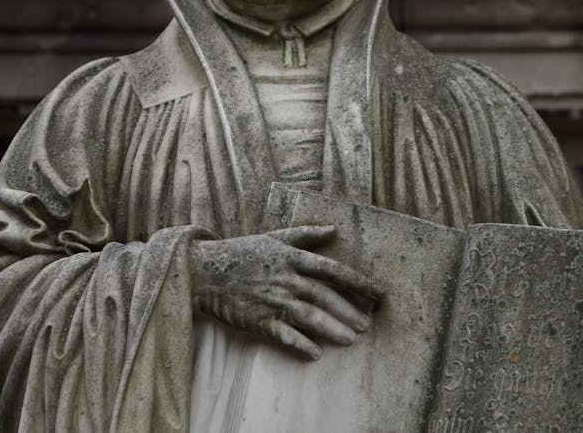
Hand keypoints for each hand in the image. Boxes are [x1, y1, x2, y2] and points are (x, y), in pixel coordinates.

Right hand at [189, 225, 381, 359]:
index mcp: (291, 257)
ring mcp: (273, 300)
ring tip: (351, 339)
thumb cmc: (242, 253)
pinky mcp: (259, 320)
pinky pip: (286, 335)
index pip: (332, 270)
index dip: (357, 282)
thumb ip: (305, 235)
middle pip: (325, 296)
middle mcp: (286, 279)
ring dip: (333, 329)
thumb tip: (333, 230)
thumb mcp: (273, 237)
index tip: (377, 294)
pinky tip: (317, 353)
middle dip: (349, 311)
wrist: (205, 271)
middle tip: (367, 324)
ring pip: (310, 317)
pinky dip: (302, 345)